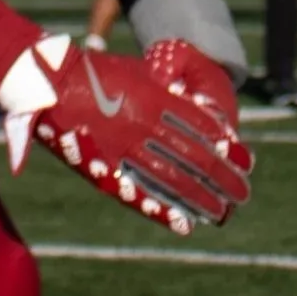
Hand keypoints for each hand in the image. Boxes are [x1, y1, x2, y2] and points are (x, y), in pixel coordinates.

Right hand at [0, 31, 251, 234]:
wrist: (50, 81)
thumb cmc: (98, 71)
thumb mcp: (141, 73)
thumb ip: (170, 93)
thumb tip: (203, 115)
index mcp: (155, 99)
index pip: (202, 129)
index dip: (225, 148)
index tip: (246, 161)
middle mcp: (144, 127)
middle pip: (193, 158)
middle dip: (221, 178)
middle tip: (243, 194)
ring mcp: (123, 150)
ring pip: (171, 179)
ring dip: (199, 198)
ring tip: (221, 212)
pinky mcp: (102, 169)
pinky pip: (137, 193)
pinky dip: (161, 210)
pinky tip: (182, 223)